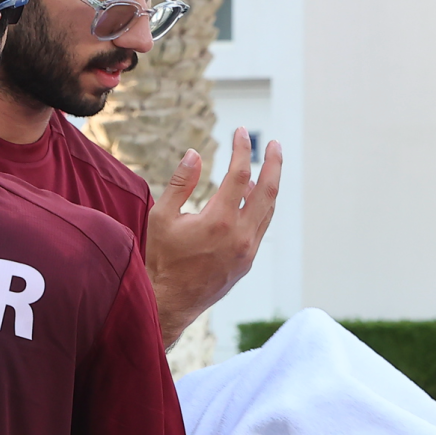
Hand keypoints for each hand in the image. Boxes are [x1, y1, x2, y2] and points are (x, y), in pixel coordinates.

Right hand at [144, 126, 281, 348]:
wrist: (169, 303)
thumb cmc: (161, 260)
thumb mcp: (162, 217)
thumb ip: (180, 183)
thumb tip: (194, 155)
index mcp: (219, 220)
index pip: (239, 174)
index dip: (241, 149)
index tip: (240, 132)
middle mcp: (239, 235)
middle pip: (268, 190)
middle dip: (273, 163)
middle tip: (274, 144)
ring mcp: (247, 250)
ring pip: (267, 210)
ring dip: (269, 185)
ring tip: (263, 168)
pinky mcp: (247, 262)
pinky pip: (260, 227)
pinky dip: (259, 208)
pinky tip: (249, 198)